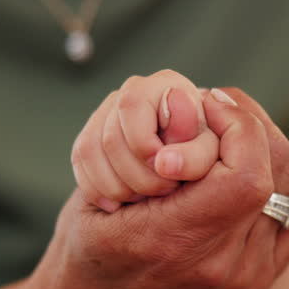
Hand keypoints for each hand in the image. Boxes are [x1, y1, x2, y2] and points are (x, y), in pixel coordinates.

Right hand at [29, 88, 288, 288]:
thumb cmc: (92, 238)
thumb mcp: (101, 187)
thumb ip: (154, 150)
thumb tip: (199, 103)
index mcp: (178, 240)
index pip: (249, 172)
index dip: (237, 124)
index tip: (208, 103)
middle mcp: (222, 265)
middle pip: (278, 170)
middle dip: (252, 125)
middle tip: (218, 109)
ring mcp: (248, 275)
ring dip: (266, 146)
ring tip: (231, 134)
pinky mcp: (261, 277)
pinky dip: (286, 181)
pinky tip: (252, 167)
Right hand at [71, 70, 221, 212]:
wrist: (188, 166)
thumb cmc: (202, 156)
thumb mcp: (209, 157)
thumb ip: (196, 155)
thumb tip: (164, 161)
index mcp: (166, 85)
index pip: (132, 108)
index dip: (145, 147)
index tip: (168, 173)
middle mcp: (134, 89)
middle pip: (110, 137)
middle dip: (136, 175)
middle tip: (163, 191)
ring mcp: (108, 110)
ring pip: (90, 151)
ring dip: (117, 186)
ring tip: (145, 197)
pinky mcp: (91, 134)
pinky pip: (80, 162)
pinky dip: (98, 190)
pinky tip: (120, 203)